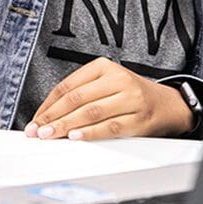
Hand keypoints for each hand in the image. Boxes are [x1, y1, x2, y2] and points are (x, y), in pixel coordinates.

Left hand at [24, 57, 193, 140]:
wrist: (167, 103)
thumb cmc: (130, 94)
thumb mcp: (107, 83)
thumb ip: (80, 94)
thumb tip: (47, 116)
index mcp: (105, 67)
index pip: (69, 85)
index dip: (48, 104)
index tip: (35, 119)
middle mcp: (118, 79)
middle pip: (77, 99)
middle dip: (53, 117)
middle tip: (36, 131)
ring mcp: (130, 98)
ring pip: (91, 112)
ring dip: (66, 126)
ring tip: (50, 136)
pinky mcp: (138, 118)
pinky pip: (110, 126)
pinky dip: (91, 133)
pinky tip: (77, 137)